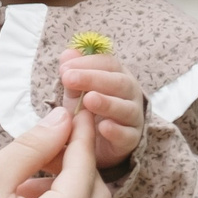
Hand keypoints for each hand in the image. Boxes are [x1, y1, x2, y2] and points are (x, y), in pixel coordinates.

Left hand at [58, 49, 143, 168]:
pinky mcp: (131, 140)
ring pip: (125, 108)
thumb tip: (67, 53)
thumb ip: (72, 71)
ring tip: (88, 99)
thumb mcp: (76, 90)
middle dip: (93, 78)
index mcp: (117, 76)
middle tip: (69, 79)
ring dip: (107, 103)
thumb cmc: (87, 111)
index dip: (87, 63)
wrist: (96, 144)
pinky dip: (116, 131)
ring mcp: (133, 117)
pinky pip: (127, 135)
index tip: (64, 68)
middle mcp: (129, 94)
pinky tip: (102, 128)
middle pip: (118, 82)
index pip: (108, 63)